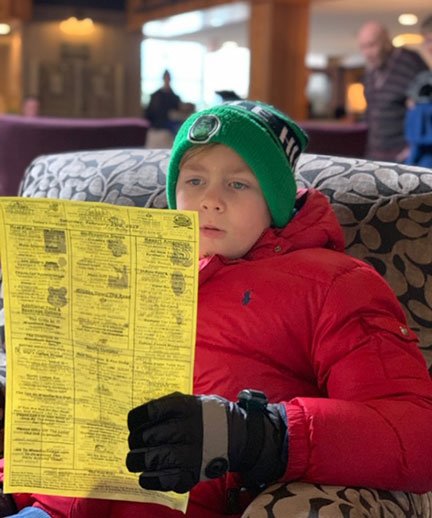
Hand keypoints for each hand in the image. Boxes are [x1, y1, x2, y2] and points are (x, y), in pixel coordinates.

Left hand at [126, 391, 286, 492]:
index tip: (132, 423)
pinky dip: (149, 480)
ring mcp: (190, 453)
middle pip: (148, 437)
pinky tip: (145, 475)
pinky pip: (164, 480)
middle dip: (134, 441)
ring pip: (153, 459)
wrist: (236, 434)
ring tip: (134, 460)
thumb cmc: (204, 416)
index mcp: (185, 408)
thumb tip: (138, 417)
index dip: (135, 419)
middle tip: (134, 443)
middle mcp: (187, 429)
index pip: (150, 412)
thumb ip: (166, 406)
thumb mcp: (189, 401)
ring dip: (137, 461)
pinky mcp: (192, 473)